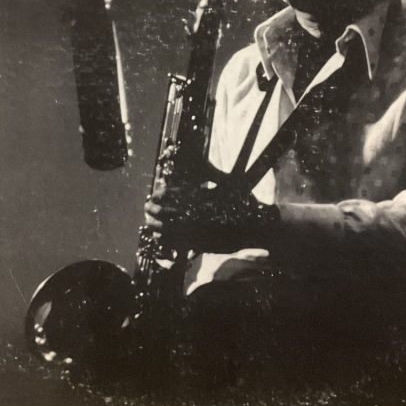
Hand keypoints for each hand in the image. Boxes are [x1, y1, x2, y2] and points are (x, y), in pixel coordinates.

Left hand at [144, 177, 279, 253]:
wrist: (259, 225)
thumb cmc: (244, 202)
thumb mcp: (230, 181)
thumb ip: (211, 173)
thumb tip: (198, 161)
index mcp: (207, 199)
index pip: (178, 196)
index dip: (163, 196)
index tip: (153, 195)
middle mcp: (203, 215)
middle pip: (172, 213)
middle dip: (156, 210)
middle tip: (146, 207)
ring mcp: (204, 231)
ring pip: (174, 230)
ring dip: (158, 225)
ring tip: (149, 222)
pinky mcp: (205, 244)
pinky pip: (182, 243)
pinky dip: (169, 239)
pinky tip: (160, 236)